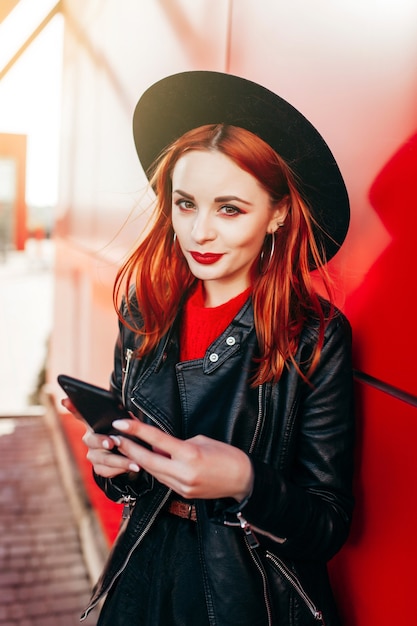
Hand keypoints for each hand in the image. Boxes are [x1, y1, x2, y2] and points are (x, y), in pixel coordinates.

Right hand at [61, 397, 132, 478]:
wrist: (132, 455)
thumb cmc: (129, 434)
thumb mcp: (129, 424)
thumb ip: (126, 419)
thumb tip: (126, 415)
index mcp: (95, 424)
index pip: (81, 414)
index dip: (72, 407)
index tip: (66, 400)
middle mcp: (90, 439)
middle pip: (91, 440)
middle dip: (101, 441)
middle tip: (111, 443)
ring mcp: (92, 454)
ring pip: (102, 458)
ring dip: (119, 460)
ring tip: (133, 462)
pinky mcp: (98, 468)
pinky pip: (107, 470)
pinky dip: (121, 469)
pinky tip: (132, 467)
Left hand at [110, 419, 253, 501]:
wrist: (243, 480)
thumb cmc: (226, 455)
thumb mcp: (201, 441)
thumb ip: (176, 444)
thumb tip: (158, 447)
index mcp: (190, 454)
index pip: (157, 440)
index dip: (136, 430)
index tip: (120, 423)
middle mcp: (183, 472)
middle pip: (148, 460)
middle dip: (129, 449)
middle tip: (114, 438)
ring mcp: (182, 486)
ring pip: (153, 472)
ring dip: (139, 460)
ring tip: (126, 448)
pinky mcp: (183, 494)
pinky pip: (163, 480)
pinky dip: (154, 469)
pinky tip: (147, 461)